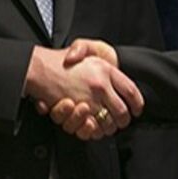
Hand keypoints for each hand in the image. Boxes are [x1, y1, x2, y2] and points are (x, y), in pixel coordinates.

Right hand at [25, 45, 141, 139]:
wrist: (39, 68)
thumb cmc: (62, 60)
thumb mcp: (84, 48)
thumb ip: (102, 55)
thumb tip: (114, 69)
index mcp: (106, 69)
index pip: (131, 90)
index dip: (137, 103)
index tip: (137, 110)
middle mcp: (101, 85)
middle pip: (122, 111)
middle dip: (123, 120)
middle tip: (122, 122)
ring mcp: (90, 99)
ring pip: (109, 121)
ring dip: (110, 127)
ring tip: (109, 126)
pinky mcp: (77, 111)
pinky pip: (93, 127)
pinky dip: (95, 130)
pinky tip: (95, 127)